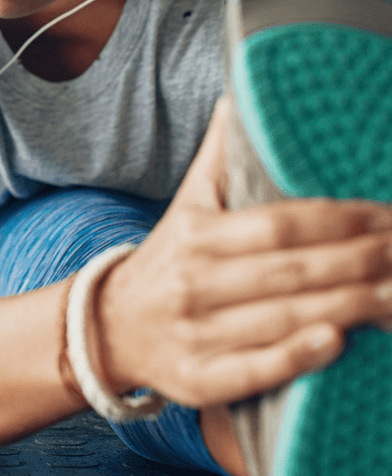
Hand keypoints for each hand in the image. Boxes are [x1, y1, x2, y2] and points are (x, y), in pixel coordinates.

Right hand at [97, 97, 391, 408]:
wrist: (110, 329)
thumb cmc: (169, 260)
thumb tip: (243, 94)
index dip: (337, 220)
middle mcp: (194, 282)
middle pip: (290, 271)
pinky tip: (341, 340)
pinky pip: (257, 370)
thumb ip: (220, 155)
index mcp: (196, 234)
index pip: (278, 224)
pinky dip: (300, 356)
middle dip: (358, 261)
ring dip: (349, 307)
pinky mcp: (199, 381)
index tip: (382, 213)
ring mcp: (196, 334)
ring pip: (284, 318)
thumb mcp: (187, 204)